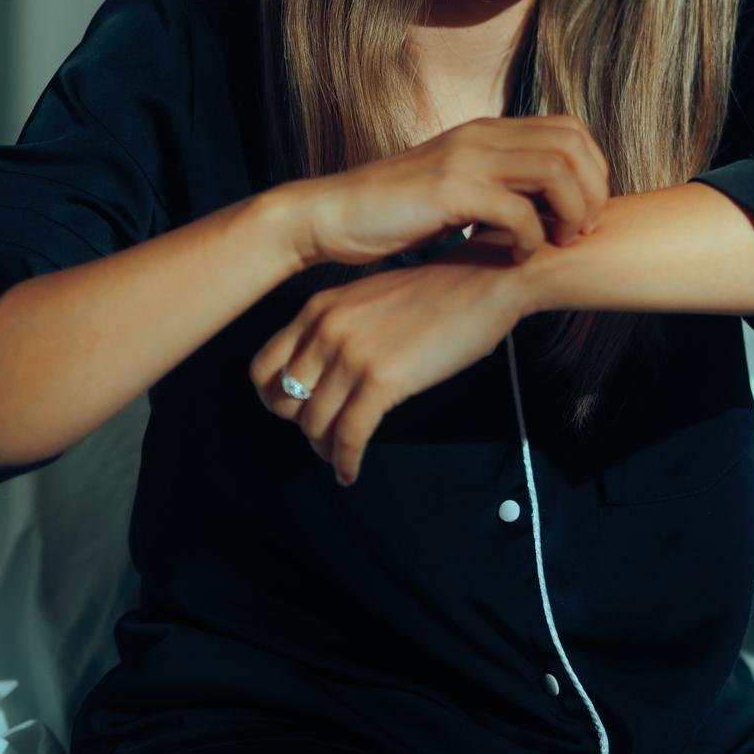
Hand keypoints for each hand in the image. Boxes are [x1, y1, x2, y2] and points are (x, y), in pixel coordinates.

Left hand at [247, 238, 532, 485]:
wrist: (488, 281)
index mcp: (320, 309)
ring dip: (326, 450)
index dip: (274, 399)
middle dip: (304, 427)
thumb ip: (343, 328)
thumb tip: (330, 371)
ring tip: (341, 459)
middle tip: (326, 438)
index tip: (295, 412)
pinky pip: (349, 437)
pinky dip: (346, 461)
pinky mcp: (382, 381)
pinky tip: (351, 472)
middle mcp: (327, 330)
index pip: (264, 367)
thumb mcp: (372, 298)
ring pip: (316, 425)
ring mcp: (352, 356)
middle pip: (287, 402)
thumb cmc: (443, 291)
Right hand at [283, 114, 610, 270]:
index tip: (587, 212)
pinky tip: (518, 256)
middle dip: (593, 191)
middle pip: (572, 145)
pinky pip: (517, 210)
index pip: (570, 130)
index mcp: (487, 131)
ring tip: (559, 243)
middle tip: (583, 231)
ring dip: (571, 212)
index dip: (593, 170)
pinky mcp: (449, 191)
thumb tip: (548, 207)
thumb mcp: (456, 186)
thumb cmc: (394, 211)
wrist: (330, 215)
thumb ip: (499, 185)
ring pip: (555, 170)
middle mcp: (482, 136)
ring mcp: (465, 159)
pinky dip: (531, 237)